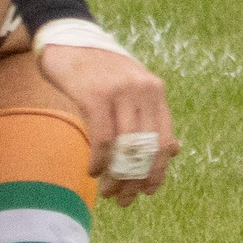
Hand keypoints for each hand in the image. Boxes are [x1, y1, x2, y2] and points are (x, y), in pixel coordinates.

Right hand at [34, 44, 179, 205]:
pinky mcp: (95, 95)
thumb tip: (174, 151)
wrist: (69, 42)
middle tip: (124, 200)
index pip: (165, 139)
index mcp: (155, 91)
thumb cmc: (100, 73)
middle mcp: (143, 89)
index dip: (158, 170)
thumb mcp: (132, 92)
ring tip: (107, 192)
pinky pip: (102, 137)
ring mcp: (120, 91)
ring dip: (116, 176)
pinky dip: (99, 160)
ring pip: (125, 146)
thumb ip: (150, 118)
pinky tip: (93, 171)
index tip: (147, 191)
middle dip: (136, 179)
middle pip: (146, 147)